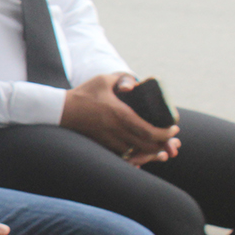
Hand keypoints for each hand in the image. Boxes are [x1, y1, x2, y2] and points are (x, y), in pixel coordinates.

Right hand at [61, 73, 179, 165]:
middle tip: (169, 137)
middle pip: (148, 146)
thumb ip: (123, 78)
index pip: (150, 131)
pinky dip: (137, 155)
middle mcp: (116, 130)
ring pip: (138, 154)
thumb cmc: (84, 94)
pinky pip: (125, 156)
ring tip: (159, 144)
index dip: (166, 133)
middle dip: (162, 144)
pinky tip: (142, 150)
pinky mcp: (103, 146)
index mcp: (120, 114)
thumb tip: (137, 85)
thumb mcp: (104, 80)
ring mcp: (109, 140)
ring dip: (150, 151)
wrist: (61, 110)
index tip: (173, 129)